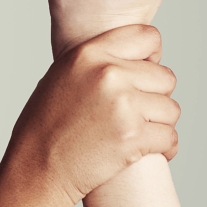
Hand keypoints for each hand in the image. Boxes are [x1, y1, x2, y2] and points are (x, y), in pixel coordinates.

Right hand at [0, 25, 179, 206]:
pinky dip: (164, 148)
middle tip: (133, 113)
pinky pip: (171, 137)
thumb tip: (134, 59)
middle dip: (154, 97)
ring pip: (171, 109)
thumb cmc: (44, 126)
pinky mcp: (134, 137)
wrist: (35, 168)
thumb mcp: (61, 77)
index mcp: (88, 54)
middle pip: (165, 78)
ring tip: (134, 133)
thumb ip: (96, 62)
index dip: (152, 57)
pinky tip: (145, 151)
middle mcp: (108, 74)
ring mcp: (123, 105)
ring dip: (159, 124)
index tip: (144, 73)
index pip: (147, 37)